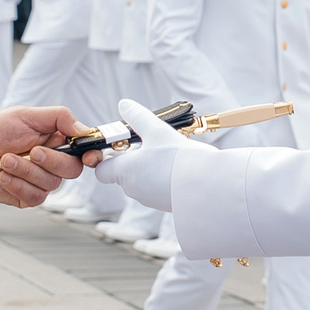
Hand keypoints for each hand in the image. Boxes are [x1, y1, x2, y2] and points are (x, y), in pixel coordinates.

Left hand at [0, 106, 86, 208]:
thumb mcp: (28, 115)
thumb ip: (60, 118)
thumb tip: (84, 130)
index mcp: (59, 141)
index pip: (85, 151)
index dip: (92, 156)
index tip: (88, 158)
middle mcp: (54, 163)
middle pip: (71, 170)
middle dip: (51, 161)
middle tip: (31, 152)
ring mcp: (41, 182)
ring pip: (50, 184)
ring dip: (26, 171)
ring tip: (5, 160)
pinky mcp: (27, 197)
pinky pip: (34, 197)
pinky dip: (17, 185)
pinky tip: (3, 176)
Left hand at [90, 97, 209, 210]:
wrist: (207, 186)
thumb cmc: (178, 159)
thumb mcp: (157, 130)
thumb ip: (138, 117)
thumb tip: (124, 105)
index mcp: (124, 172)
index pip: (102, 170)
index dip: (108, 156)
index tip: (122, 144)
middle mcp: (133, 189)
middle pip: (123, 172)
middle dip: (134, 157)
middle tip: (151, 142)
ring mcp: (149, 199)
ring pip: (141, 180)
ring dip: (150, 166)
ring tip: (168, 153)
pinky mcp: (165, 204)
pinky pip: (157, 188)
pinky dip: (163, 177)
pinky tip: (179, 166)